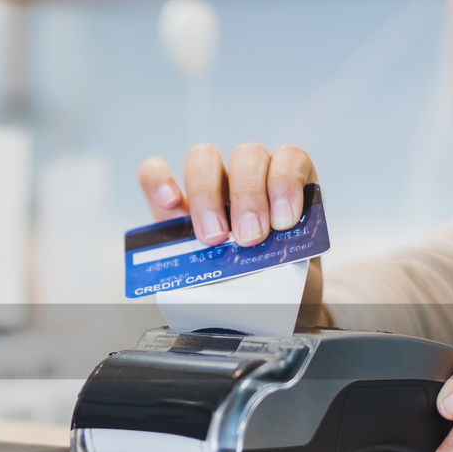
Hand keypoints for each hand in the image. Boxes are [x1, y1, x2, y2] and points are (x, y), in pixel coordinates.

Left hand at [137, 142, 325, 325]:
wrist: (290, 297)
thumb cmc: (244, 286)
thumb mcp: (213, 282)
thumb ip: (198, 270)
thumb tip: (190, 278)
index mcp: (187, 206)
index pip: (156, 172)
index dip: (158, 179)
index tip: (170, 203)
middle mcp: (220, 181)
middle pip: (203, 158)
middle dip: (207, 195)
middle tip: (218, 237)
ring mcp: (257, 171)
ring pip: (247, 154)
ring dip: (249, 195)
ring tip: (257, 236)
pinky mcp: (296, 171)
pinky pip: (291, 158)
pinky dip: (286, 186)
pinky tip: (286, 218)